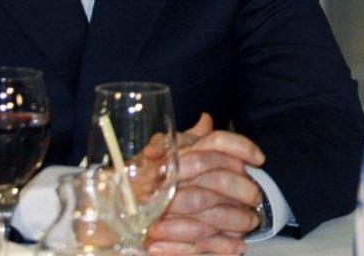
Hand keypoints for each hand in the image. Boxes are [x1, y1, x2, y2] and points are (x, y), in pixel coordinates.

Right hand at [147, 113, 268, 253]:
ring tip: (250, 224)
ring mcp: (160, 207)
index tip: (259, 158)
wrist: (104, 214)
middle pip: (214, 177)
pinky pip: (193, 243)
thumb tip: (207, 119)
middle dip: (241, 189)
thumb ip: (188, 139)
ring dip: (233, 219)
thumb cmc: (138, 180)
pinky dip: (218, 246)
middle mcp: (166, 177)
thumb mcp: (164, 154)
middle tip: (256, 197)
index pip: (212, 143)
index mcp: (173, 154)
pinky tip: (235, 247)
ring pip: (207, 210)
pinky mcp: (155, 238)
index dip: (239, 147)